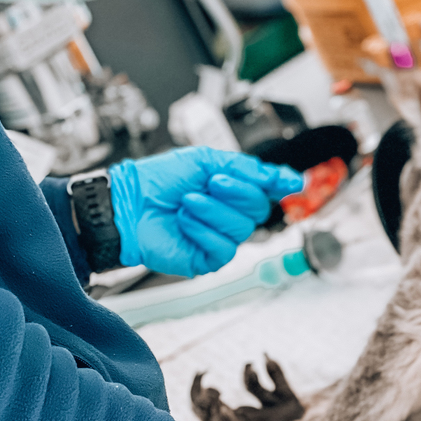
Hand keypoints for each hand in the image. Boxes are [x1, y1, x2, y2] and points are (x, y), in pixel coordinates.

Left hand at [108, 147, 301, 276]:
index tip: (293, 182)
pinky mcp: (208, 259)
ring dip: (211, 210)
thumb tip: (291, 179)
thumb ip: (249, 170)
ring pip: (241, 228)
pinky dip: (202, 230)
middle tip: (210, 183)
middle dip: (235, 192)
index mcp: (231, 190)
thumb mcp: (206, 161)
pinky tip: (184, 222)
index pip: (267, 189)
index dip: (279, 184)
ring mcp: (220, 238)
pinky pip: (224, 247)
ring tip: (186, 203)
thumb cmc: (157, 181)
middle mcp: (230, 214)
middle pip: (259, 208)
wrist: (127, 204)